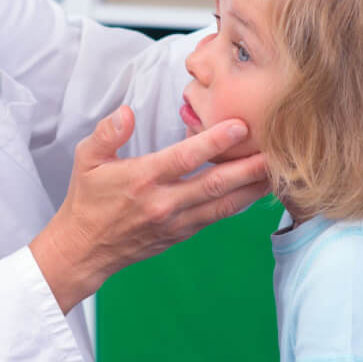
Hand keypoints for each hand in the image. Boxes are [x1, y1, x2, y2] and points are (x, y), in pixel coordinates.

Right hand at [29, 107, 268, 313]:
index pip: (184, 159)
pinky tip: (256, 191)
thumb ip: (108, 133)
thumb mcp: (86, 159)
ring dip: (252, 189)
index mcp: (142, 180)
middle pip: (214, 185)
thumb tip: (127, 112)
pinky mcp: (182, 235)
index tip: (240, 126)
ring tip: (278, 171)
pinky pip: (216, 218)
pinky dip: (239, 204)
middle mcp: (163, 203)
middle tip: (276, 152)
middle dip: (248, 168)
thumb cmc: (87, 199)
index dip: (214, 142)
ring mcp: (175, 223)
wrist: (84, 249)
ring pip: (222, 205)